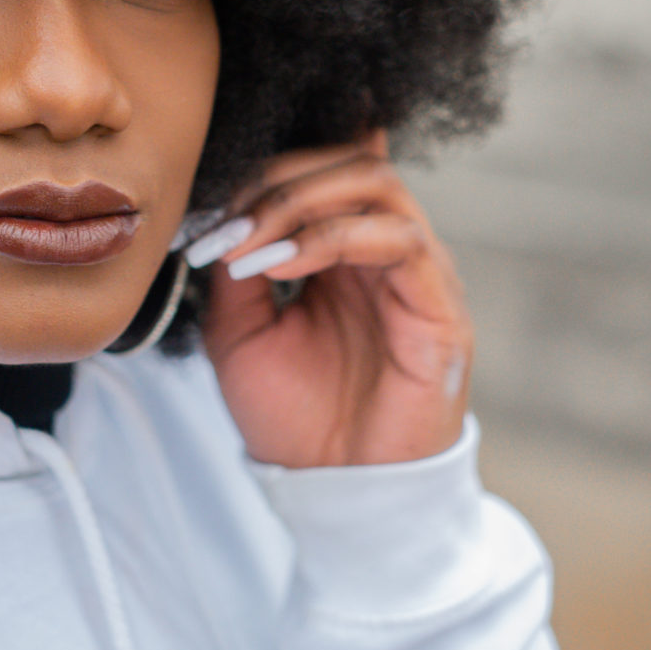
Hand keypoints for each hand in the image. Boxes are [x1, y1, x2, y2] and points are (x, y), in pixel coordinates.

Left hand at [191, 133, 471, 467]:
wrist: (334, 489)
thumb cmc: (293, 415)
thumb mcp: (237, 332)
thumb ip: (233, 268)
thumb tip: (220, 213)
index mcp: (344, 250)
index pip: (329, 166)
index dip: (273, 160)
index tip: (210, 195)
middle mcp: (386, 251)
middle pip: (352, 161)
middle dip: (278, 178)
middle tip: (225, 218)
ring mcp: (419, 273)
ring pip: (378, 185)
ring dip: (301, 200)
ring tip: (249, 241)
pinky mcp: (439, 307)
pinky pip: (399, 240)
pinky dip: (332, 237)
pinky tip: (280, 265)